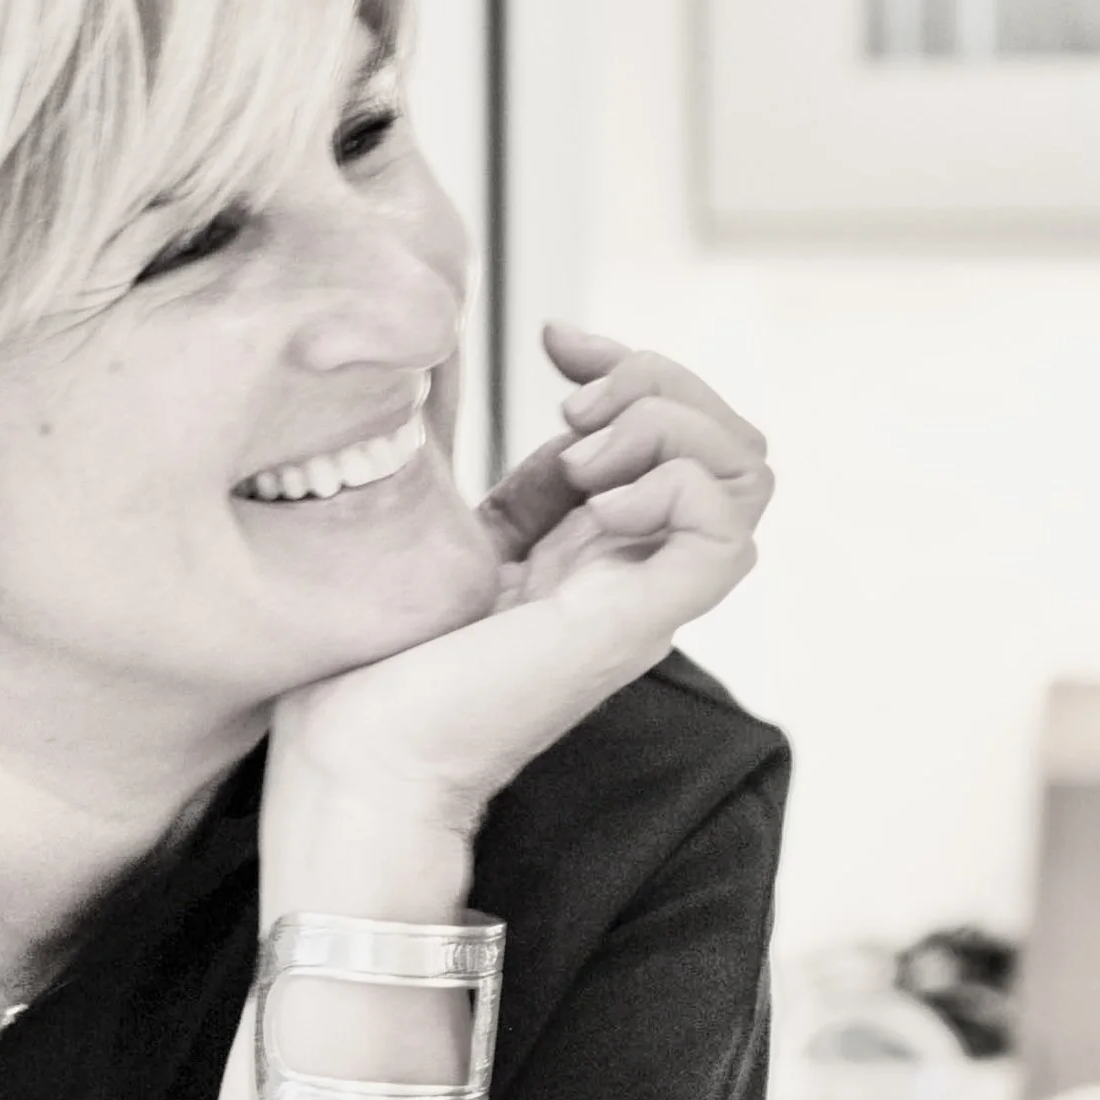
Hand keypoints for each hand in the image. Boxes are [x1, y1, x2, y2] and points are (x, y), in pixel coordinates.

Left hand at [265, 322, 770, 859]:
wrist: (353, 758)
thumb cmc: (377, 668)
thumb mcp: (442, 530)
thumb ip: (475, 462)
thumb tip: (450, 358)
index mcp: (595, 543)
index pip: (682, 427)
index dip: (633, 360)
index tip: (556, 341)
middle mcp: (633, 568)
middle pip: (734, 440)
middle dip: (660, 382)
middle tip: (569, 412)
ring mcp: (641, 597)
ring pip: (746, 475)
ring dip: (669, 428)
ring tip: (580, 458)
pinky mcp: (632, 626)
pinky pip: (725, 537)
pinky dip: (673, 489)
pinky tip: (593, 506)